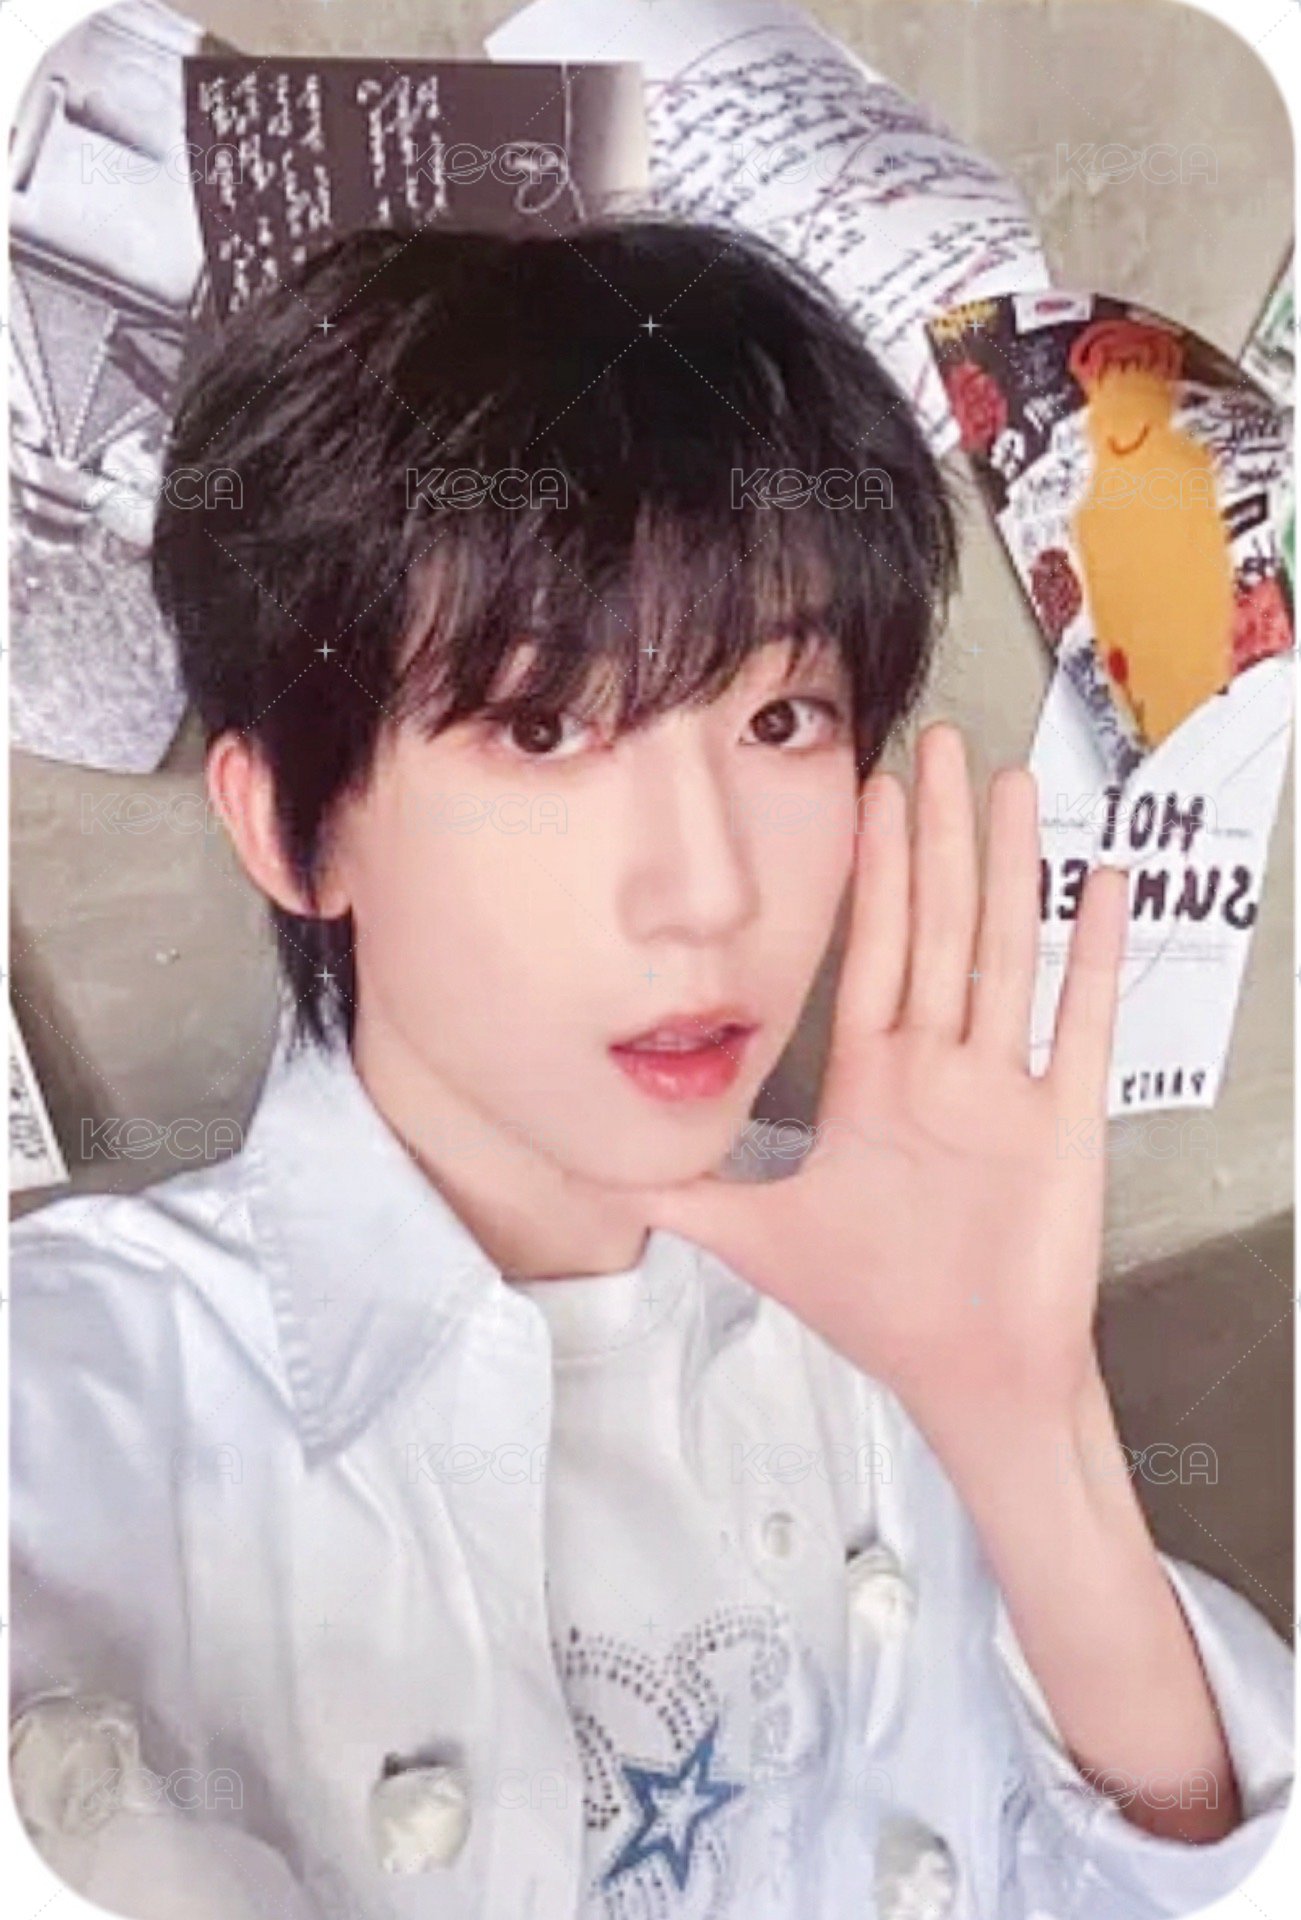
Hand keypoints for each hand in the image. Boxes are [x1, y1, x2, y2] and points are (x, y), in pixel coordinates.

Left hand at [633, 722, 1129, 1458]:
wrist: (967, 1374)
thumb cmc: (880, 1306)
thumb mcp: (758, 1238)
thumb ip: (683, 1196)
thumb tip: (595, 1174)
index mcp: (873, 1080)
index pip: (870, 950)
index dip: (871, 872)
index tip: (871, 796)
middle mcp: (937, 1067)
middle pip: (935, 926)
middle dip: (934, 835)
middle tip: (935, 744)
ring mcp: (1000, 1087)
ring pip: (1002, 952)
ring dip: (1007, 869)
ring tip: (1009, 785)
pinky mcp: (1059, 1121)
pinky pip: (1079, 1022)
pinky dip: (1089, 953)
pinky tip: (1096, 884)